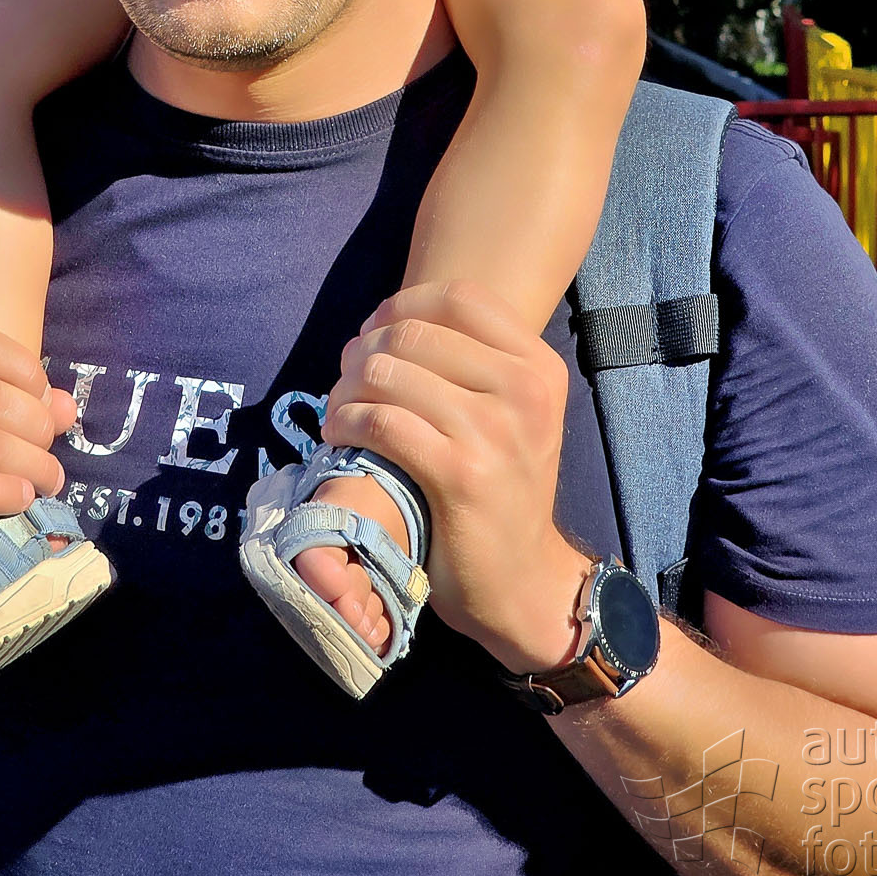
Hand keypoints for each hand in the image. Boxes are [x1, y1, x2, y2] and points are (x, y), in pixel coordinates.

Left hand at [321, 281, 591, 674]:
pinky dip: (345, 421)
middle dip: (364, 347)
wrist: (522, 578)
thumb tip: (391, 316)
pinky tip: (338, 433)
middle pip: (414, 333)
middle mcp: (524, 392)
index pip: (458, 298)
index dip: (403, 304)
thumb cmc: (502, 485)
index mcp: (538, 367)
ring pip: (388, 373)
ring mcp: (494, 433)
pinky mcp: (459, 475)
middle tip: (346, 373)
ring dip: (346, 386)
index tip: (375, 327)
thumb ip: (472, 360)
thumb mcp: (513, 412)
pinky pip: (381, 421)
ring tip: (338, 406)